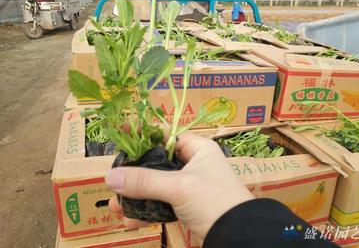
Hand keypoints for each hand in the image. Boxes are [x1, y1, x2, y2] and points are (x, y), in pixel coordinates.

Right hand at [105, 131, 253, 239]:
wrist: (238, 235)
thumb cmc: (214, 200)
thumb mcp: (179, 187)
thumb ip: (145, 181)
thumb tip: (110, 177)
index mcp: (198, 148)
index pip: (166, 134)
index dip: (143, 133)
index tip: (121, 134)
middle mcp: (194, 163)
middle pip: (157, 161)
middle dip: (133, 174)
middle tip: (112, 182)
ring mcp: (190, 184)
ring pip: (157, 184)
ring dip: (136, 195)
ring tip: (115, 207)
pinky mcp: (188, 204)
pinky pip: (162, 202)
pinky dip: (147, 209)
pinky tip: (131, 220)